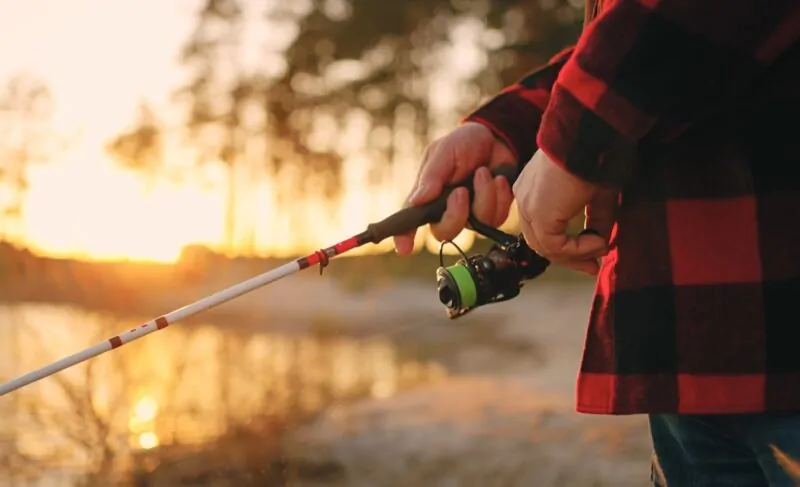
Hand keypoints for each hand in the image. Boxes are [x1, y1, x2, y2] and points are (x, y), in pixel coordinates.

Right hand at [393, 122, 516, 254]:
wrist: (497, 138)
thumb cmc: (464, 143)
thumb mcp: (444, 151)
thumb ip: (432, 176)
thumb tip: (416, 201)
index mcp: (428, 195)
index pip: (410, 220)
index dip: (404, 236)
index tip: (404, 248)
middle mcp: (446, 209)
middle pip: (445, 232)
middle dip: (455, 215)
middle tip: (462, 191)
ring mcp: (470, 214)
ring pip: (476, 225)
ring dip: (483, 196)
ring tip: (484, 172)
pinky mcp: (492, 213)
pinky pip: (496, 218)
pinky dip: (499, 195)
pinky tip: (498, 178)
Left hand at [513, 149, 609, 274]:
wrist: (591, 137)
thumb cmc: (597, 156)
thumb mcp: (598, 194)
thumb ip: (596, 220)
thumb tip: (602, 245)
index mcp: (533, 190)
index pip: (542, 227)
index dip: (565, 246)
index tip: (591, 253)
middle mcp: (525, 198)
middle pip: (540, 241)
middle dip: (568, 258)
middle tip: (593, 267)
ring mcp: (529, 207)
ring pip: (546, 247)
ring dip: (576, 255)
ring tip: (600, 250)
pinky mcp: (539, 215)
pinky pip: (555, 246)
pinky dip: (578, 250)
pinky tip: (598, 242)